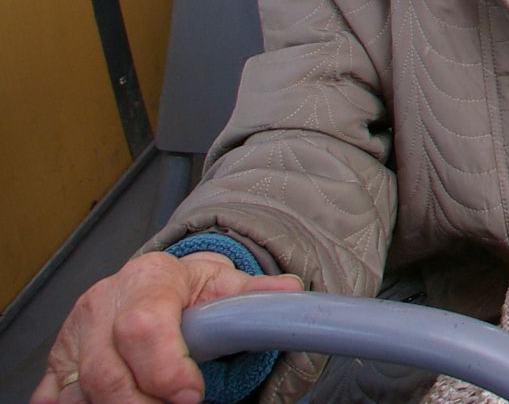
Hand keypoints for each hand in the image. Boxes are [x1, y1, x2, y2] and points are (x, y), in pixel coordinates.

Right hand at [32, 251, 302, 403]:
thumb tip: (292, 290)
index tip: (192, 394)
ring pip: (79, 388)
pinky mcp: (59, 361)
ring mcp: (75, 334)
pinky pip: (54, 396)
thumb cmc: (190, 289)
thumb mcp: (225, 284)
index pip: (144, 327)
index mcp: (147, 279)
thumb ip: (255, 293)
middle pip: (107, 369)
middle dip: (140, 401)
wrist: (156, 282)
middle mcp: (102, 303)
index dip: (165, 368)